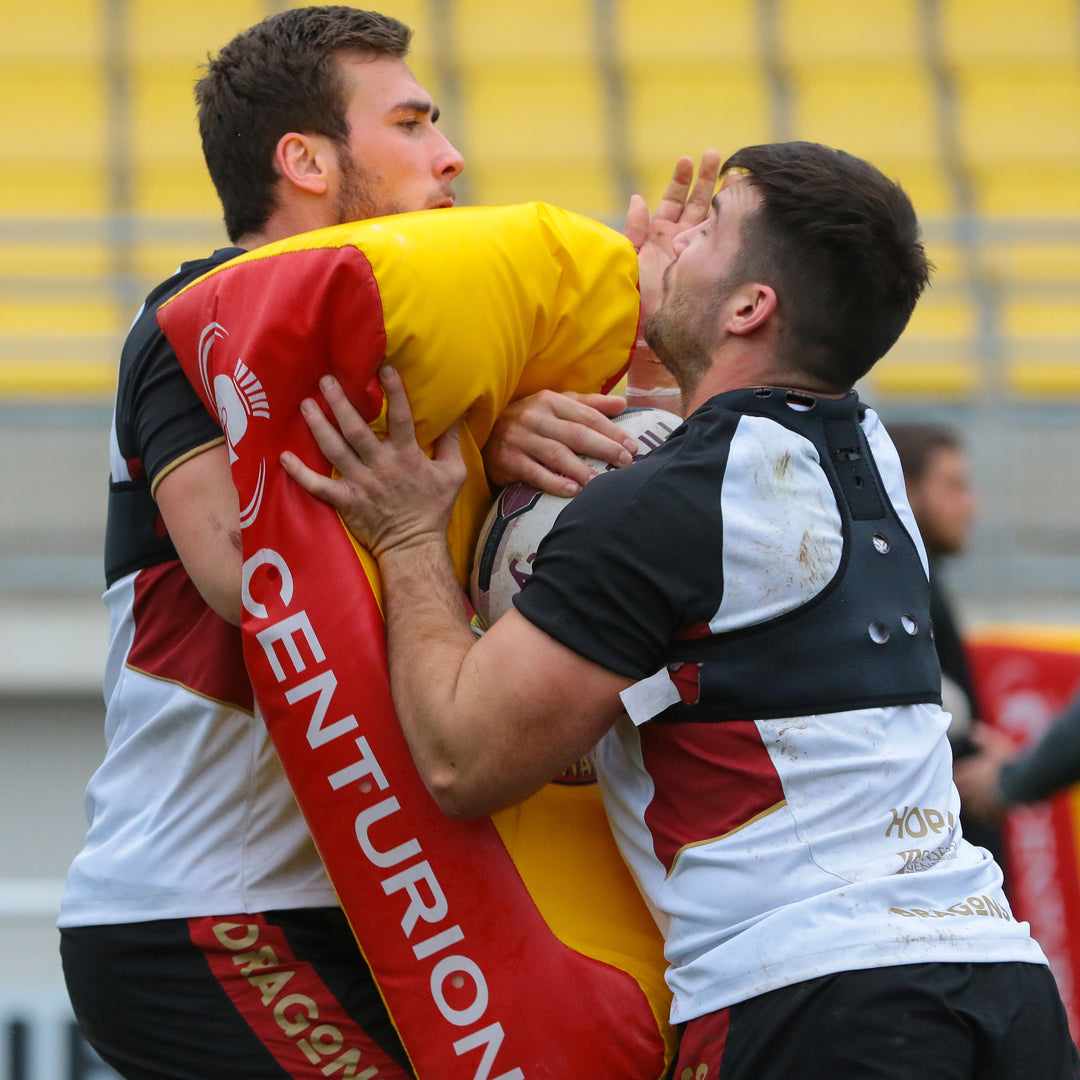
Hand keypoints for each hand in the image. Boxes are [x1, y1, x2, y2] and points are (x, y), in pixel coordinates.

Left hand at [280, 369, 465, 557]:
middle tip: (326, 380)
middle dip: (340, 403)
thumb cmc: (434, 508)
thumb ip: (452, 442)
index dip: (394, 392)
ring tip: (306, 405)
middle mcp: (381, 466)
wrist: (414, 546)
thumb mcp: (454, 473)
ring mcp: (360, 483)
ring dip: (319, 426)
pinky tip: (283, 457)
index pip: (401, 417)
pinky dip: (300, 474)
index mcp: (407, 456)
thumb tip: (460, 413)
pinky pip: (318, 486)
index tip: (383, 367)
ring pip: (335, 450)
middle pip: (357, 430)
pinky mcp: (346, 501)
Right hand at [482, 390, 636, 494]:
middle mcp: (533, 417)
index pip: (587, 416)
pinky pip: (534, 473)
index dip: (612, 431)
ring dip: (581, 469)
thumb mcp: (555, 406)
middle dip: (604, 449)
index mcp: (549, 400)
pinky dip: (554, 482)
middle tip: (626, 463)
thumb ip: (588, 404)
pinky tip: (573, 490)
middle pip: (576, 434)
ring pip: (556, 454)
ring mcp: (518, 438)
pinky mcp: (507, 460)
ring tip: (601, 482)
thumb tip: (622, 403)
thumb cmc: (529, 421)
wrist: (483, 435)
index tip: (633, 446)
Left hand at [624, 150, 721, 320]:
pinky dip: (727, 222)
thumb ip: (635, 229)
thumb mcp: (627, 254)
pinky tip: (738, 205)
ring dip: (722, 195)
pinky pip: (717, 239)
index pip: (673, 201)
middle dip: (705, 179)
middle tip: (715, 154)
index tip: (688, 160)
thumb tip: (637, 199)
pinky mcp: (704, 265)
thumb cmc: (627, 289)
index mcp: (657, 234)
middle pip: (696, 204)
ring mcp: (694, 252)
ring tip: (735, 173)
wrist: (642, 322)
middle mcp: (678, 241)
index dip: (681, 180)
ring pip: (711, 218)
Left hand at [953, 722, 1017, 822]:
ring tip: (971, 806)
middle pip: (961, 793)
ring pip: (972, 808)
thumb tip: (973, 728)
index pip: (957, 776)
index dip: (956, 777)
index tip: (955, 777)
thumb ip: (984, 737)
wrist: (1027, 780)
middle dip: (961, 792)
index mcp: (973, 773)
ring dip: (971, 806)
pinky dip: (985, 818)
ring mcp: (986, 802)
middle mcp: (976, 789)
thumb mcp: (997, 744)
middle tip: (960, 792)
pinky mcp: (998, 812)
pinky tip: (986, 817)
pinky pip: (987, 819)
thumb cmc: (1011, 759)